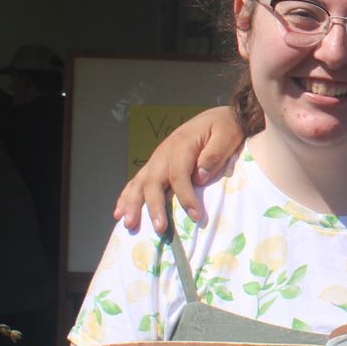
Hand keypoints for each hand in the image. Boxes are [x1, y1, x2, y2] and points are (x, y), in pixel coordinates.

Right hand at [113, 106, 245, 233]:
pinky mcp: (156, 164)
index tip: (196, 216)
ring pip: (140, 182)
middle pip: (153, 181)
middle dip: (154, 206)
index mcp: (181, 145)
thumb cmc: (225, 127)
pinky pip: (137, 181)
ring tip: (128, 224)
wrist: (218, 117)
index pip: (179, 175)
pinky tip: (119, 212)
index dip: (186, 197)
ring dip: (132, 204)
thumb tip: (199, 176)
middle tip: (159, 228)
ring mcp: (157, 159)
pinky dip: (126, 196)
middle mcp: (164, 152)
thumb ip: (214, 155)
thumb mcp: (227, 135)